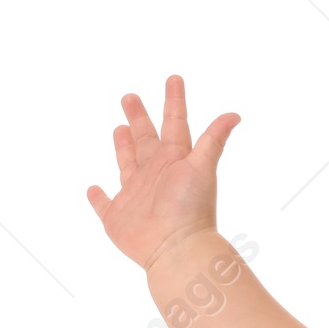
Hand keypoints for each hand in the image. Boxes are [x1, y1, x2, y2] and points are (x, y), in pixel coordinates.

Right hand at [87, 74, 239, 271]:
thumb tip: (236, 114)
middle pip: (146, 139)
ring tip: (119, 129)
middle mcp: (155, 174)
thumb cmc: (191, 208)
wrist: (176, 248)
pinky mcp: (118, 216)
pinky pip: (105, 204)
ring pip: (127, 164)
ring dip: (123, 147)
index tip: (174, 78)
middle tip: (130, 96)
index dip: (174, 101)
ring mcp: (136, 195)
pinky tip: (93, 188)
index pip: (175, 123)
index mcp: (174, 160)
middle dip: (139, 118)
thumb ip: (214, 140)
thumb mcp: (202, 167)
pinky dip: (98, 197)